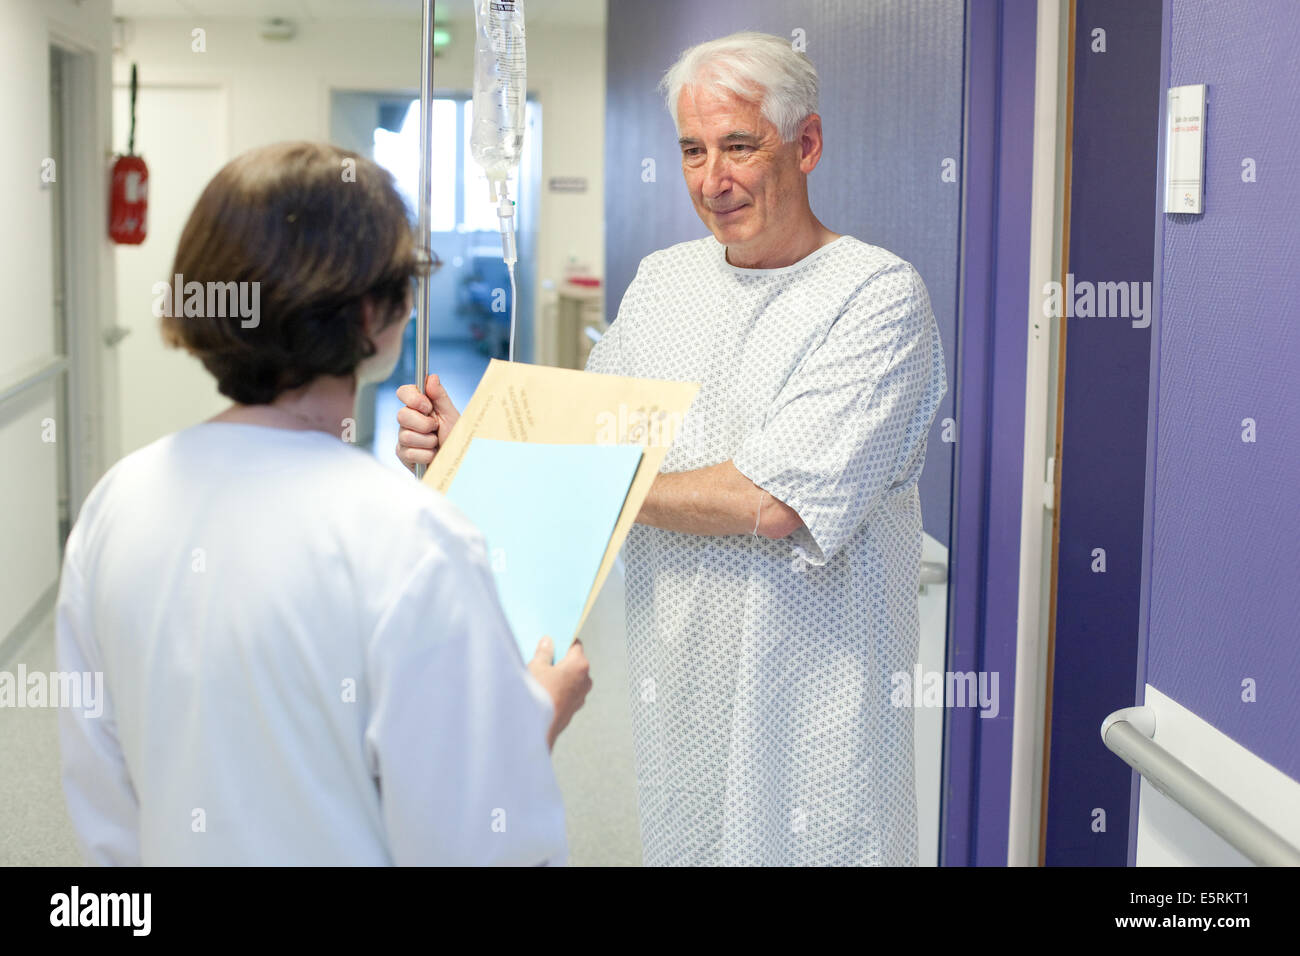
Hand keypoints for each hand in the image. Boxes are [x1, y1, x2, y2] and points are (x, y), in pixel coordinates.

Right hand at [395, 374, 460, 472]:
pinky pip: (410, 452)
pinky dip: (427, 455)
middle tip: (436, 430)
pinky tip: (432, 455)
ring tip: (436, 444)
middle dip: (424, 424)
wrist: (457, 462)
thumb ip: (440, 397)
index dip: (414, 399)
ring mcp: (403, 437)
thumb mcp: (451, 416)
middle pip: (402, 414)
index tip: (428, 407)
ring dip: (429, 442)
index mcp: (419, 407)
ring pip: (407, 436)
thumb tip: (432, 377)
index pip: (404, 392)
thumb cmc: (455, 439)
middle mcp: (408, 421)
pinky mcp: (402, 454)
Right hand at [527, 636, 592, 750]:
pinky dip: (558, 689)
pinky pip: (567, 693)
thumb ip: (544, 652)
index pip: (575, 645)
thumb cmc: (538, 694)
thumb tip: (548, 642)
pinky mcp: (573, 709)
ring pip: (571, 679)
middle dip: (560, 660)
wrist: (536, 728)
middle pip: (574, 662)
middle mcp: (585, 680)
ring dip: (558, 676)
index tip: (552, 641)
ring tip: (539, 676)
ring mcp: (581, 697)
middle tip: (542, 658)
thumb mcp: (537, 667)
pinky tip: (542, 691)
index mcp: (580, 665)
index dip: (563, 642)